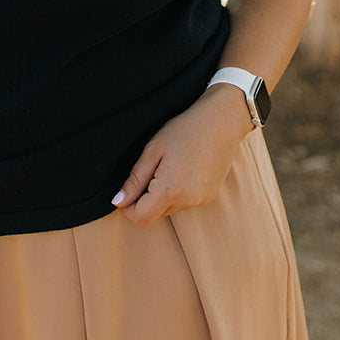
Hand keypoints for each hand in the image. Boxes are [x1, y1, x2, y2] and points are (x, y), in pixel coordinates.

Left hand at [112, 84, 252, 227]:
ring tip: (168, 166)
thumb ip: (135, 180)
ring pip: (169, 208)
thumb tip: (118, 202)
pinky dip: (177, 192)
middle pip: (154, 214)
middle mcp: (188, 200)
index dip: (127, 208)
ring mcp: (201, 200)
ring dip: (161, 195)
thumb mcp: (153, 150)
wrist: (221, 121)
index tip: (126, 191)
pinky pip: (185, 202)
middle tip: (149, 170)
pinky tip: (182, 169)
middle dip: (144, 200)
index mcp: (170, 189)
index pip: (140, 218)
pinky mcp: (209, 196)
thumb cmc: (184, 130)